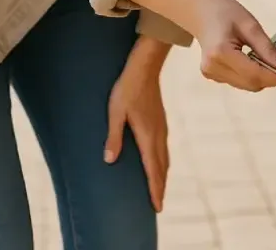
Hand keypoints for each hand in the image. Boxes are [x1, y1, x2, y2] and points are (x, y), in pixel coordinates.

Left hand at [105, 55, 168, 211]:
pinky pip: (164, 148)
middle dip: (160, 187)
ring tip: (159, 188)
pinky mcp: (160, 122)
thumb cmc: (127, 89)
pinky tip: (159, 161)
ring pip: (165, 158)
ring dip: (163, 175)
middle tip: (159, 205)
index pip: (153, 169)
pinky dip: (163, 162)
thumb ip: (113, 137)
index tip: (157, 206)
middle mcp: (158, 135)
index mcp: (147, 136)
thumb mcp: (115, 113)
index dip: (155, 189)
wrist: (145, 68)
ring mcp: (161, 128)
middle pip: (162, 167)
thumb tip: (109, 160)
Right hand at [191, 0, 275, 91]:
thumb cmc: (225, 12)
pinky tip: (253, 60)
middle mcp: (213, 68)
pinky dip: (251, 75)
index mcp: (220, 52)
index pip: (254, 74)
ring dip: (262, 77)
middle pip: (251, 84)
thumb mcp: (250, 25)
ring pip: (246, 85)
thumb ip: (267, 48)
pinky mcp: (212, 76)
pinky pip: (239, 81)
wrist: (199, 11)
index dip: (275, 76)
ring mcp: (211, 74)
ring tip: (271, 60)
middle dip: (271, 77)